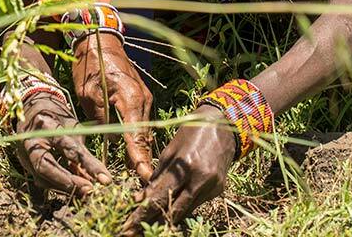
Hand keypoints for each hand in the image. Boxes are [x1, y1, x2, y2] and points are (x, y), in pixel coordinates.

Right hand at [15, 89, 112, 196]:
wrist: (32, 107)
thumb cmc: (56, 116)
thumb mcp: (73, 127)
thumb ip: (84, 153)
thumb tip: (101, 178)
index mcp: (46, 124)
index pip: (69, 147)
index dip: (88, 164)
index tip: (105, 179)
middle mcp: (31, 140)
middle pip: (47, 167)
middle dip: (69, 183)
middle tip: (89, 189)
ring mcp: (24, 153)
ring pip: (43, 178)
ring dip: (64, 188)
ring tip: (85, 191)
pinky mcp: (25, 163)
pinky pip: (42, 179)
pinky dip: (58, 185)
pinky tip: (73, 188)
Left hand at [72, 33, 153, 181]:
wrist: (100, 41)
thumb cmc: (90, 65)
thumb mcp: (88, 93)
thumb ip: (101, 117)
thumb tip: (110, 140)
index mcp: (131, 97)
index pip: (136, 134)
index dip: (139, 156)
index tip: (144, 177)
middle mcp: (143, 100)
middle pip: (144, 136)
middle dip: (143, 160)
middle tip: (143, 186)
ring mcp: (145, 99)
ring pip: (144, 131)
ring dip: (142, 151)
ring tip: (140, 177)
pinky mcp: (141, 99)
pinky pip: (142, 123)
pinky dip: (139, 139)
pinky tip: (135, 156)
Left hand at [120, 105, 234, 233]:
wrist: (222, 126)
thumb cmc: (190, 133)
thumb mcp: (170, 149)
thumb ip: (159, 173)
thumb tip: (143, 194)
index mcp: (183, 166)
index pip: (159, 196)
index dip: (143, 212)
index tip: (128, 223)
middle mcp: (198, 179)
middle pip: (172, 209)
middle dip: (152, 222)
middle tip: (134, 232)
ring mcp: (211, 187)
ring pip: (186, 211)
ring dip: (167, 219)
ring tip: (149, 227)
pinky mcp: (218, 190)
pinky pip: (196, 204)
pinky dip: (182, 209)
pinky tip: (170, 214)